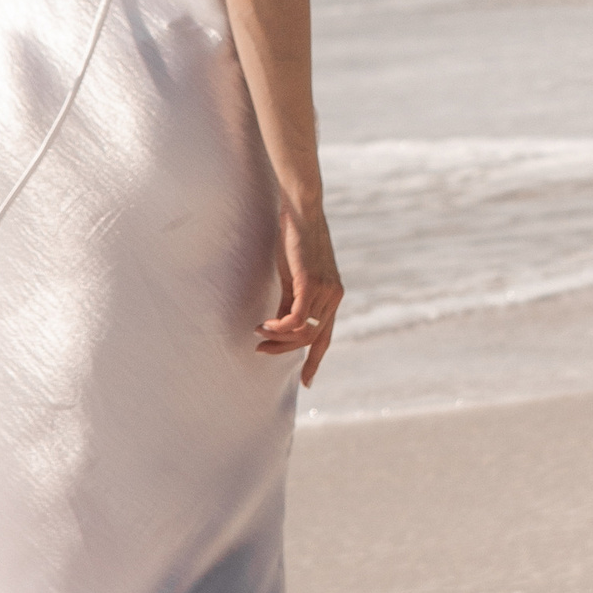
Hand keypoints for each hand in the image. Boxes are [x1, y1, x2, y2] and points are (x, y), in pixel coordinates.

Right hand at [258, 202, 343, 384]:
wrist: (301, 211)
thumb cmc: (294, 241)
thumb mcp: (293, 277)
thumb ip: (290, 301)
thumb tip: (279, 327)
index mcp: (333, 297)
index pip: (326, 337)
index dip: (316, 361)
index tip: (306, 382)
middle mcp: (333, 297)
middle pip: (312, 339)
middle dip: (285, 351)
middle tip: (260, 349)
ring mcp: (325, 290)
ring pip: (303, 331)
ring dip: (278, 337)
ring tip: (258, 331)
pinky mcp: (311, 282)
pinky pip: (297, 319)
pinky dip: (280, 327)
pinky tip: (265, 325)